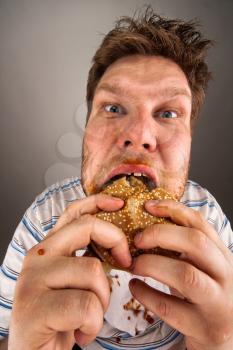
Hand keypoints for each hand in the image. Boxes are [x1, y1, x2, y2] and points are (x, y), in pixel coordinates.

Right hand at [9, 194, 130, 349]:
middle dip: (116, 242)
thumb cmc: (60, 320)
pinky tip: (80, 333)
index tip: (120, 203)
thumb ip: (86, 258)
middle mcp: (38, 257)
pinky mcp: (34, 308)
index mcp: (48, 249)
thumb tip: (119, 242)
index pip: (73, 213)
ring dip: (102, 301)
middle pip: (86, 228)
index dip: (97, 202)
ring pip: (93, 272)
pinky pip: (86, 306)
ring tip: (88, 318)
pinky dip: (92, 324)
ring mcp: (33, 281)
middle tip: (125, 264)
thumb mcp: (74, 282)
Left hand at [129, 199, 232, 349]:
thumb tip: (145, 224)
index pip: (201, 223)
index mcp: (223, 256)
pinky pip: (170, 308)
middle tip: (137, 240)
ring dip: (152, 265)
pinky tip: (134, 287)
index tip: (147, 206)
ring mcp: (218, 303)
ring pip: (185, 275)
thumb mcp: (202, 268)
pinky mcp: (205, 328)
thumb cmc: (206, 297)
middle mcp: (226, 276)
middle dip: (161, 235)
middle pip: (196, 243)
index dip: (173, 210)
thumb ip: (183, 249)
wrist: (226, 341)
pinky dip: (146, 294)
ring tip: (133, 264)